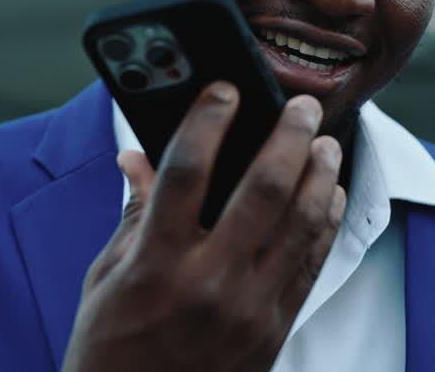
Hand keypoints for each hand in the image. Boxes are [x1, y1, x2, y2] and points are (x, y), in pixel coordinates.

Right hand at [62, 82, 346, 371]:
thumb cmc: (111, 350)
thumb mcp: (105, 280)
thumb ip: (134, 215)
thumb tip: (137, 156)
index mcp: (154, 266)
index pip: (185, 173)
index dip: (207, 121)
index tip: (224, 89)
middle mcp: (207, 284)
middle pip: (262, 189)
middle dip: (288, 136)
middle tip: (301, 106)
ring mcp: (249, 308)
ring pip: (301, 223)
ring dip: (320, 174)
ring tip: (324, 143)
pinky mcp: (275, 328)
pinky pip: (311, 263)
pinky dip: (325, 221)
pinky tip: (329, 193)